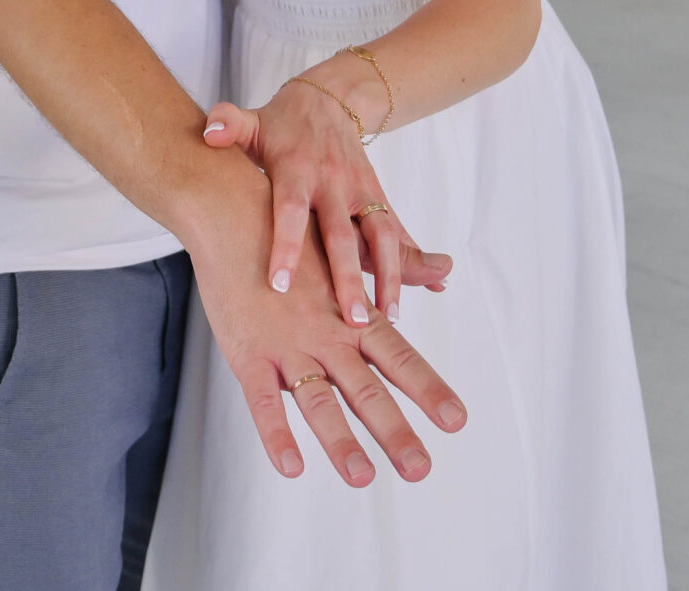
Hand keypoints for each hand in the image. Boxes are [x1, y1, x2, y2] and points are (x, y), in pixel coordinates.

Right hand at [190, 189, 465, 485]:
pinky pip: (262, 399)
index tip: (457, 420)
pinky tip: (291, 466)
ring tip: (361, 478)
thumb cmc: (293, 235)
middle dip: (395, 430)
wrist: (232, 209)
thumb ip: (399, 268)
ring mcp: (286, 344)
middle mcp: (327, 333)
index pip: (399, 358)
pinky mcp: (247, 351)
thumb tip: (446, 268)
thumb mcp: (348, 254)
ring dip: (339, 440)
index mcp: (353, 315)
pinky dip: (276, 433)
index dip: (428, 389)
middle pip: (366, 388)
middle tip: (420, 468)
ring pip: (317, 399)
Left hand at [203, 76, 450, 328]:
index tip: (281, 285)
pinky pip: (401, 233)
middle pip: (343, 236)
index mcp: (297, 169)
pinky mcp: (379, 201)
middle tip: (353, 321)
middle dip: (350, 279)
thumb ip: (229, 126)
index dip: (287, 246)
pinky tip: (436, 286)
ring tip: (391, 318)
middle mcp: (334, 183)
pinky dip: (418, 259)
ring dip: (391, 277)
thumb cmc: (282, 125)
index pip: (291, 211)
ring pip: (382, 237)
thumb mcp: (253, 122)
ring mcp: (362, 192)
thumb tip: (209, 132)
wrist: (330, 99)